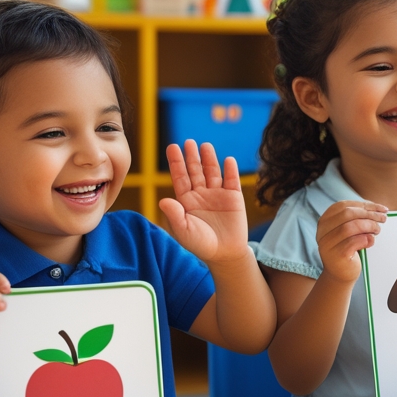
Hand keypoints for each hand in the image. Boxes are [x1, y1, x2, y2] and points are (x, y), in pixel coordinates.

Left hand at [159, 140, 249, 265]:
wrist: (224, 254)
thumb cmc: (201, 244)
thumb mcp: (184, 231)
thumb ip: (174, 214)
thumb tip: (163, 199)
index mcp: (186, 200)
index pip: (180, 177)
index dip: (176, 162)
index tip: (172, 147)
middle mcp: (201, 194)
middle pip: (195, 171)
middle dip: (192, 157)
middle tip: (188, 142)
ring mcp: (218, 194)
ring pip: (213, 172)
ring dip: (209, 159)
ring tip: (205, 146)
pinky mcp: (234, 198)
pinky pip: (232, 181)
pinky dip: (231, 170)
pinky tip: (228, 160)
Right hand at [316, 200, 387, 282]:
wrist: (341, 274)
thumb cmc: (348, 249)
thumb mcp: (349, 231)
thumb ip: (357, 218)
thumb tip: (378, 208)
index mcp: (324, 221)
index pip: (343, 205)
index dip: (364, 204)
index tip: (381, 208)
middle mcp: (322, 231)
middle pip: (347, 214)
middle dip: (369, 214)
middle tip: (383, 219)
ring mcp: (328, 244)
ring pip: (350, 226)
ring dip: (369, 226)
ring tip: (377, 230)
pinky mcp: (336, 255)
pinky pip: (354, 241)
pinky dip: (366, 239)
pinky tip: (371, 242)